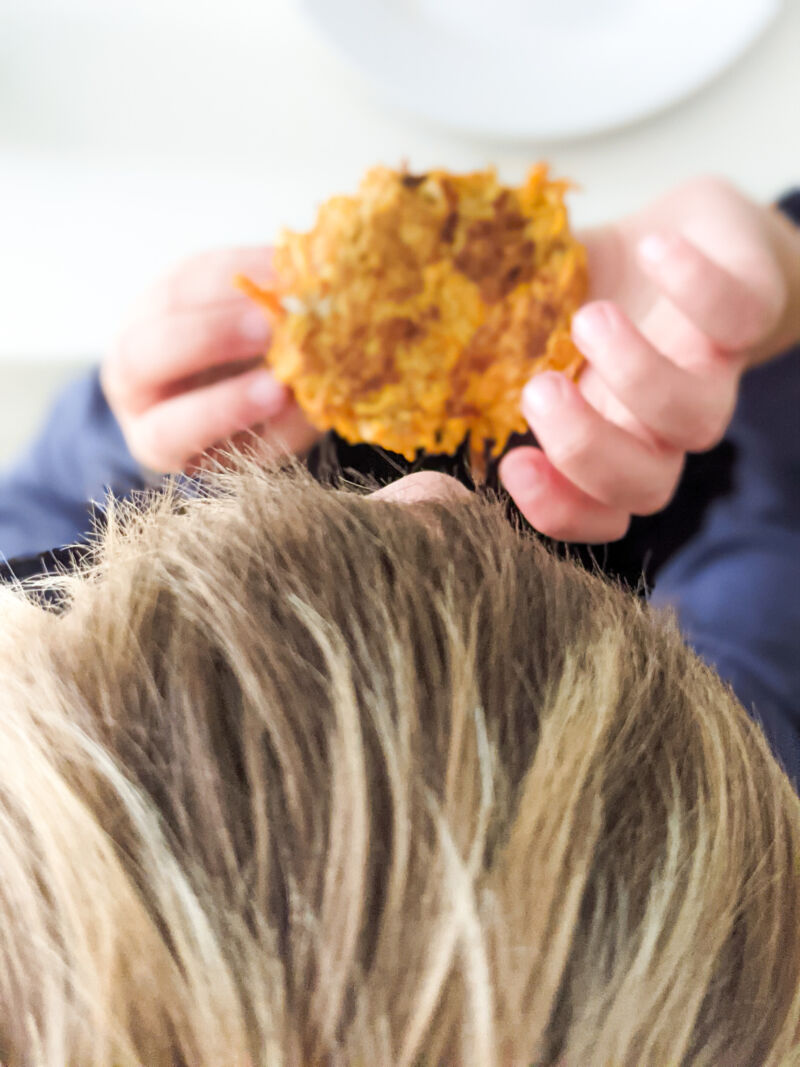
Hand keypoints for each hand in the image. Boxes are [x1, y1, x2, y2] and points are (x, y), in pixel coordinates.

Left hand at [102, 247, 317, 472]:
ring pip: (170, 300)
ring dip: (231, 292)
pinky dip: (245, 267)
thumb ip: (290, 415)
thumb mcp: (277, 434)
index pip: (167, 431)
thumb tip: (313, 376)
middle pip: (141, 355)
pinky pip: (199, 267)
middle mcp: (132, 384)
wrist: (247, 382)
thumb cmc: (264, 424)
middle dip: (210, 337)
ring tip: (289, 293)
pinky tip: (286, 270)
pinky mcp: (169, 283)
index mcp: (156, 439)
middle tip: (271, 328)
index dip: (221, 409)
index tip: (277, 392)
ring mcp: (141, 325)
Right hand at [500, 177, 799, 542]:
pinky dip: (695, 286)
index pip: (596, 508)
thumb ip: (482, 335)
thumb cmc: (602, 287)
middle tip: (537, 389)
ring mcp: (710, 369)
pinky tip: (653, 250)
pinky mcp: (751, 306)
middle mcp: (661, 421)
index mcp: (609, 433)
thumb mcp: (533, 314)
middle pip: (647, 486)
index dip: (558, 507)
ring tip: (588, 318)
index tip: (510, 464)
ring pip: (696, 420)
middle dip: (585, 450)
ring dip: (635, 375)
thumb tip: (388, 334)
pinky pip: (741, 314)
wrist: (695, 236)